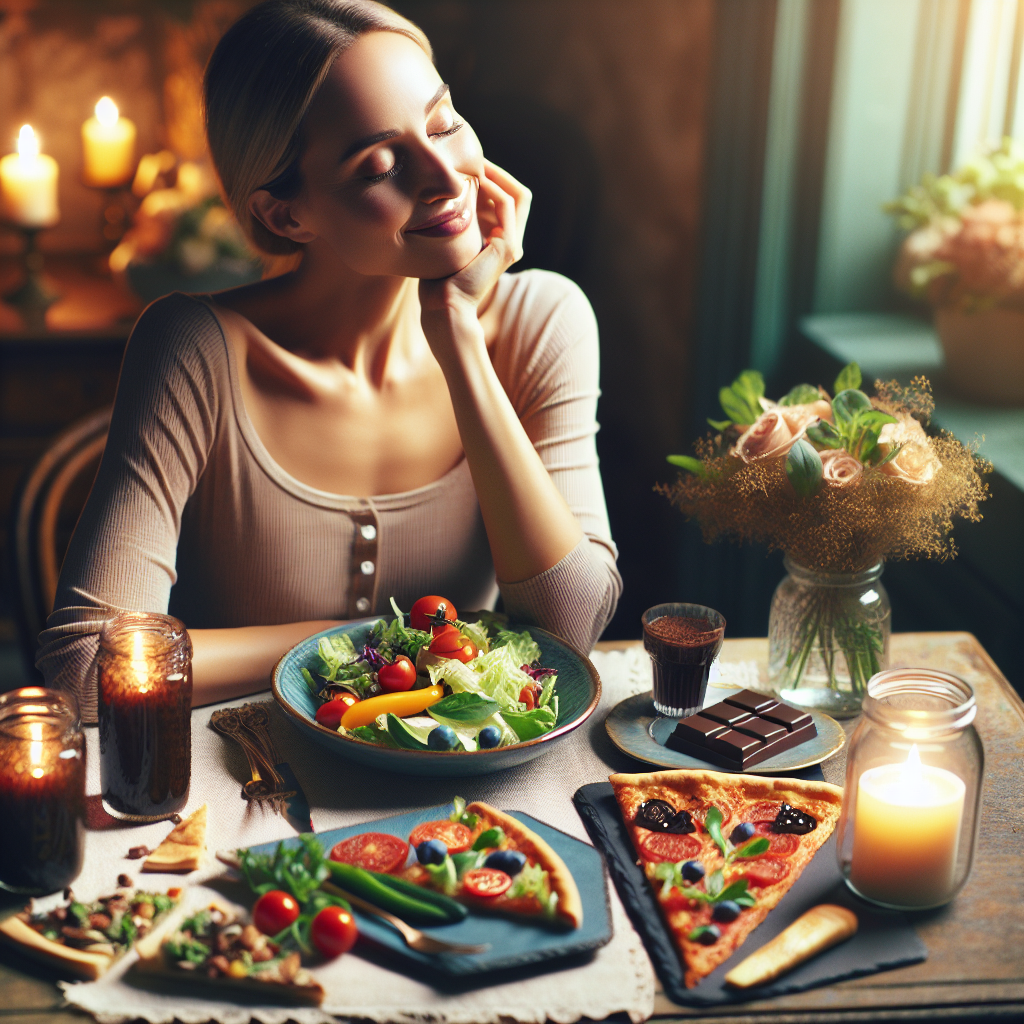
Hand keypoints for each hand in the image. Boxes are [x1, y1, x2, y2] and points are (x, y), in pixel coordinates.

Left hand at [418, 160, 530, 320]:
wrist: (442, 304)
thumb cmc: (437, 276)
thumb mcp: (447, 239)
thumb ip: (453, 219)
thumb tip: (437, 193)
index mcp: (497, 239)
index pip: (507, 198)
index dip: (493, 177)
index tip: (468, 165)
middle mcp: (509, 241)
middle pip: (519, 194)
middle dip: (498, 172)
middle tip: (473, 158)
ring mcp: (511, 244)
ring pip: (517, 195)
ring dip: (496, 175)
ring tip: (473, 164)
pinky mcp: (507, 248)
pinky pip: (507, 206)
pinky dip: (494, 188)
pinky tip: (474, 180)